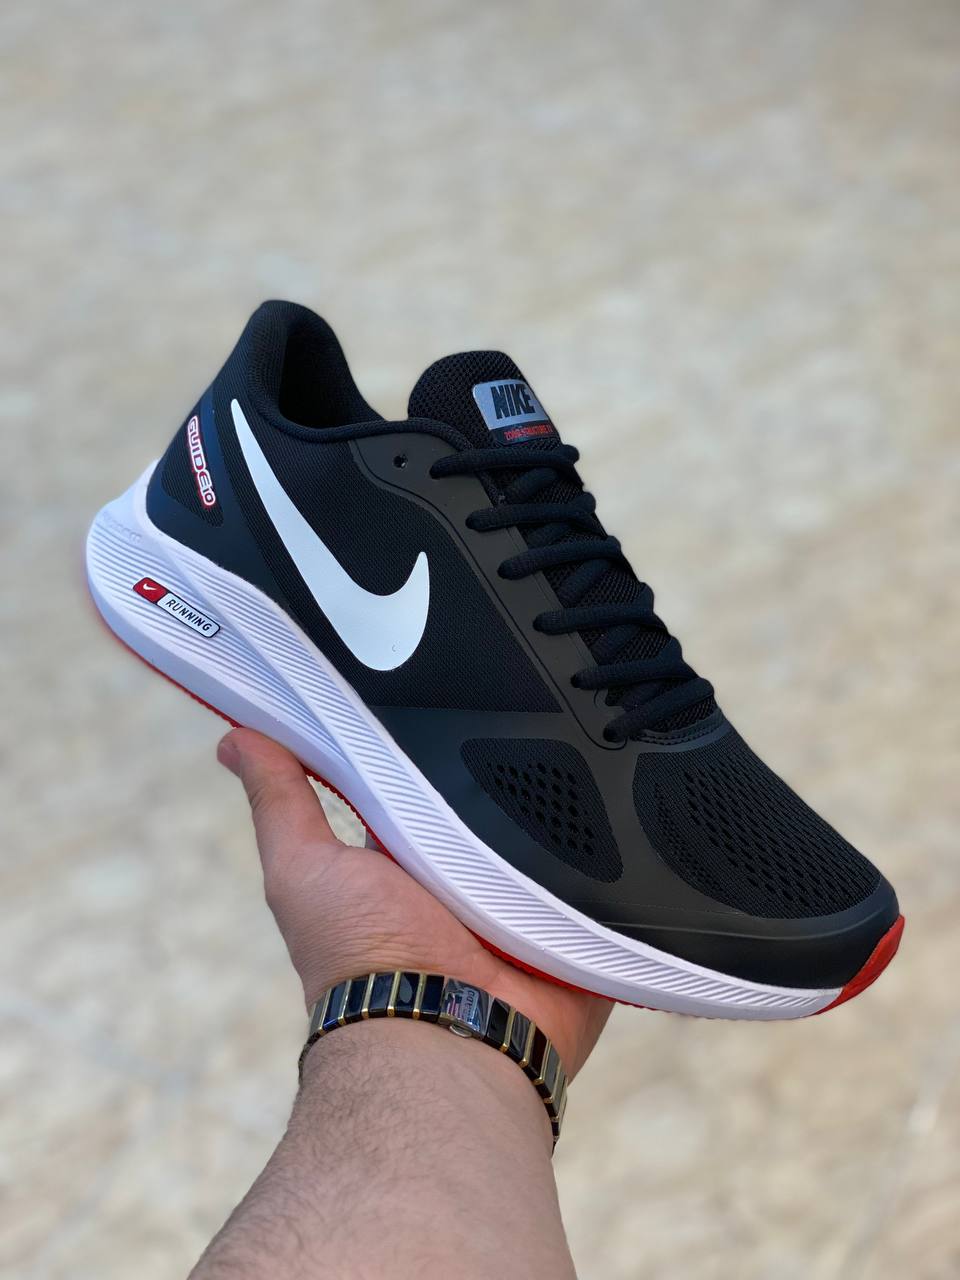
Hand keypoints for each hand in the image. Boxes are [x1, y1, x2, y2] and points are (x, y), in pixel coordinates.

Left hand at [217, 728, 610, 1076]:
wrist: (446, 1040)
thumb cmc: (361, 959)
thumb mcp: (304, 868)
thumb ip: (279, 803)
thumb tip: (235, 738)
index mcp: (409, 854)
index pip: (424, 778)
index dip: (428, 738)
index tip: (441, 680)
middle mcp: (467, 875)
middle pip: (492, 798)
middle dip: (502, 763)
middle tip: (516, 707)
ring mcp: (527, 899)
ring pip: (552, 827)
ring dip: (559, 801)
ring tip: (571, 748)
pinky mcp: (579, 921)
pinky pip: (604, 871)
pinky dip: (608, 846)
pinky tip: (614, 800)